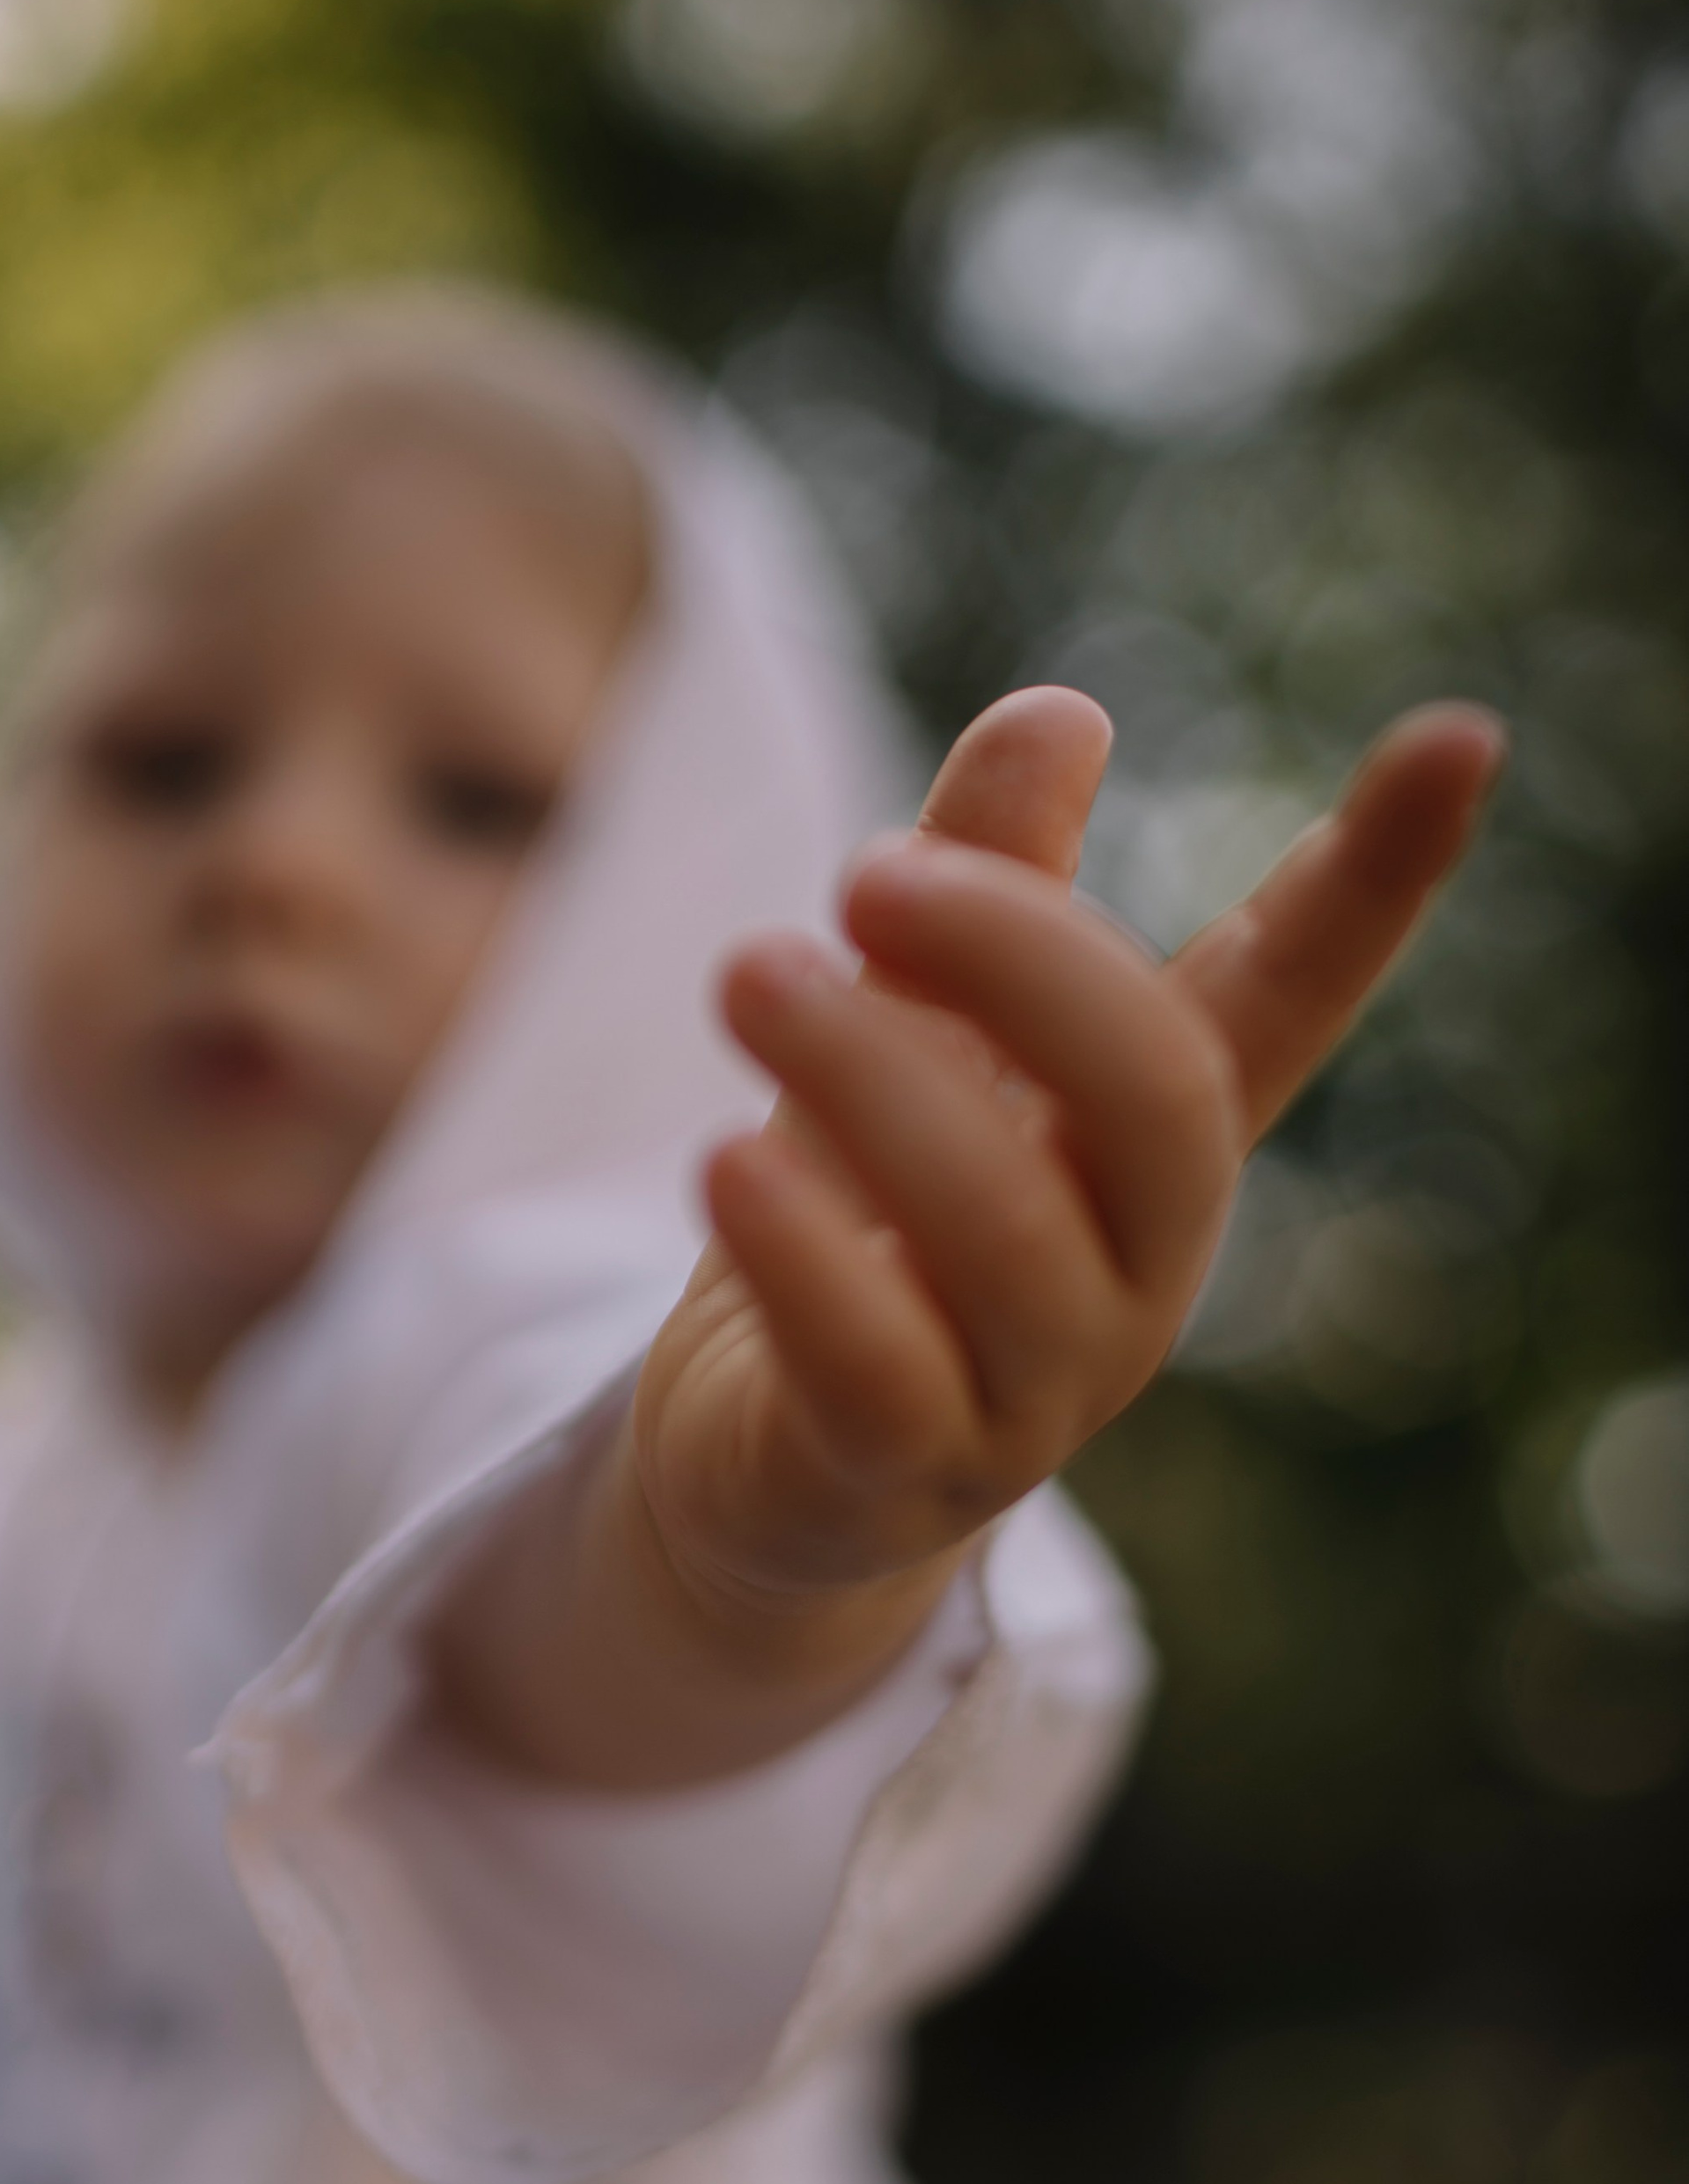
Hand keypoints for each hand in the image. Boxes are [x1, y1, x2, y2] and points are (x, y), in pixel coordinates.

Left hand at [632, 687, 1504, 1635]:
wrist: (753, 1472)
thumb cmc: (855, 1230)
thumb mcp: (905, 1040)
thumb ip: (977, 887)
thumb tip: (1062, 711)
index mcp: (1145, 1149)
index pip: (1284, 1005)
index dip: (1370, 886)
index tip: (1458, 733)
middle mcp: (1129, 1272)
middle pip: (1159, 1101)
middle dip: (1024, 958)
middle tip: (866, 872)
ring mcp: (1031, 1394)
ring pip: (1003, 1229)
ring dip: (870, 1075)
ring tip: (750, 975)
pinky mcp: (898, 1473)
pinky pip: (879, 1369)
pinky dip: (805, 1257)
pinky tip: (725, 1166)